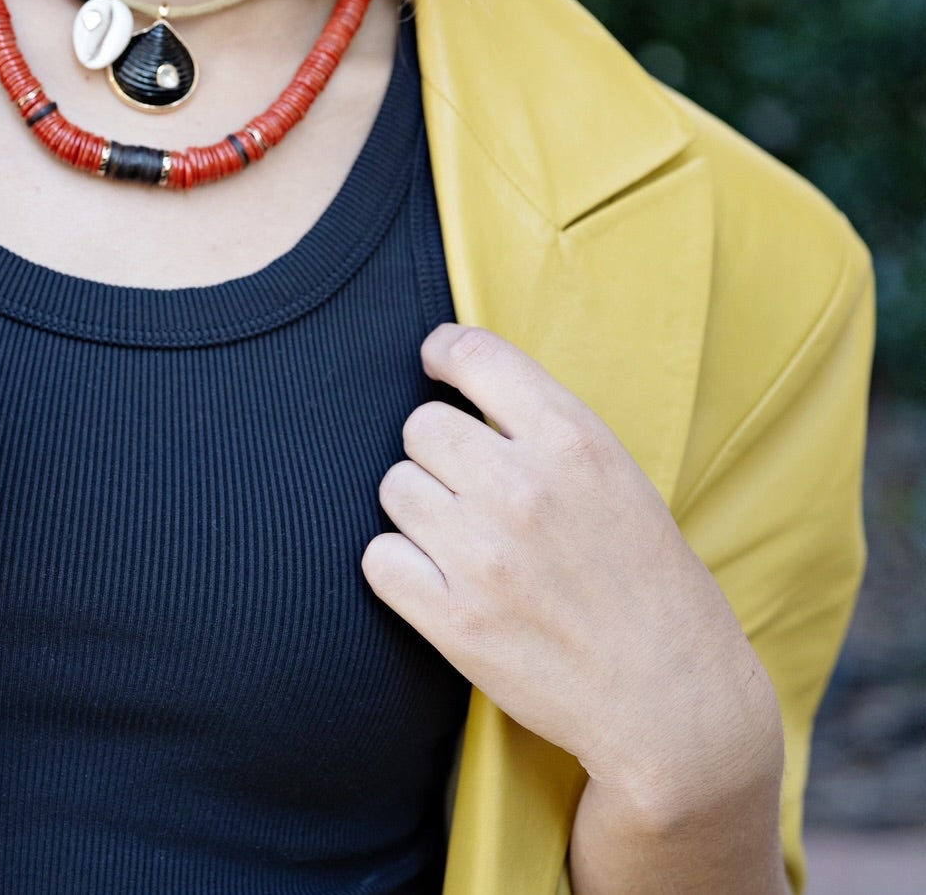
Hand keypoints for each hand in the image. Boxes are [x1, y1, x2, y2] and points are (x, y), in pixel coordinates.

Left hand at [361, 325, 782, 829]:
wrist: (674, 700)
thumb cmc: (649, 582)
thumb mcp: (617, 475)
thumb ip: (544, 427)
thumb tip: (461, 383)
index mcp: (572, 440)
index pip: (474, 353)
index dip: (443, 353)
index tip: (436, 365)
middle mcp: (523, 487)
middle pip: (420, 424)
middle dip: (437, 451)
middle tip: (469, 486)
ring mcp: (484, 555)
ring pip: (395, 487)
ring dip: (418, 508)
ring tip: (464, 539)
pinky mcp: (455, 621)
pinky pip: (378, 558)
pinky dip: (398, 566)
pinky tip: (437, 578)